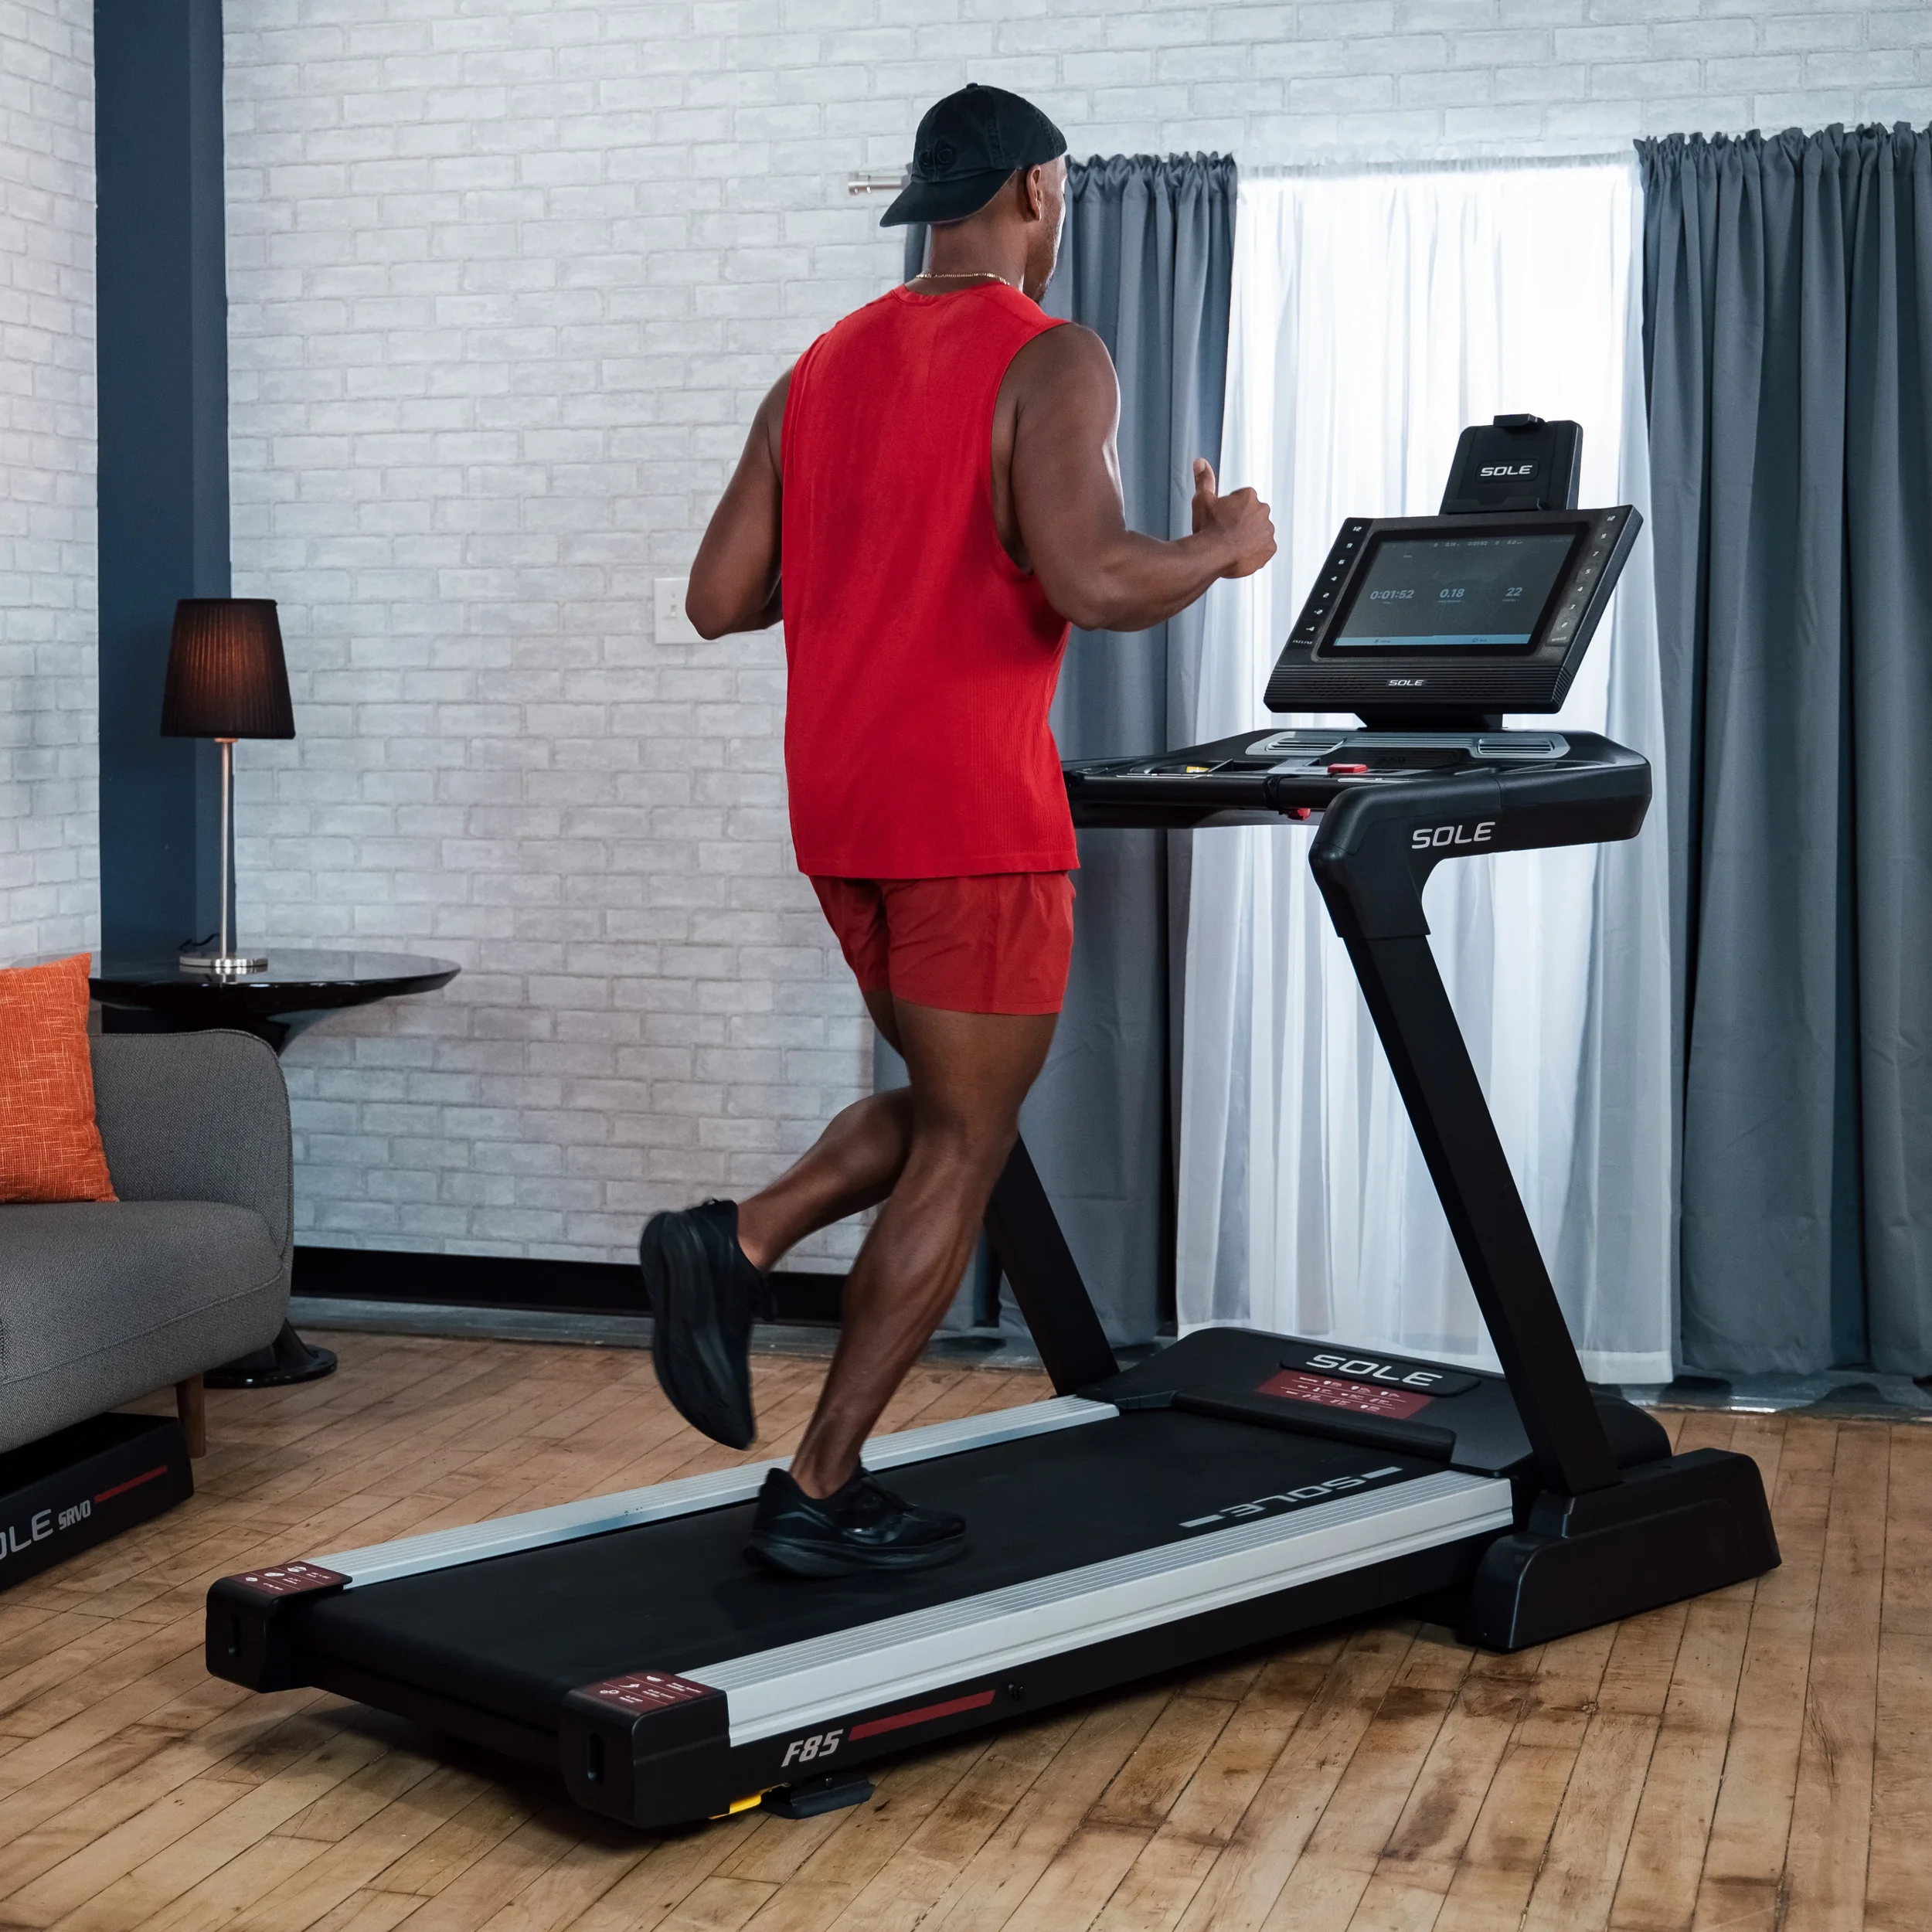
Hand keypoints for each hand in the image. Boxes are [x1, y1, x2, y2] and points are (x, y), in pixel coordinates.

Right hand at [1192, 458, 1275, 578]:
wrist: (1210, 556)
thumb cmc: (1207, 528)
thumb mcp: (1202, 499)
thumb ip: (1204, 479)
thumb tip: (1201, 463)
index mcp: (1249, 496)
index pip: (1241, 500)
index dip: (1229, 510)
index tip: (1221, 518)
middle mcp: (1262, 511)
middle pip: (1252, 515)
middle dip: (1242, 522)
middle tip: (1225, 532)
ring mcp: (1267, 531)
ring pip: (1259, 532)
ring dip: (1249, 537)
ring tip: (1231, 545)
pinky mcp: (1269, 549)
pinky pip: (1264, 549)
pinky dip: (1255, 552)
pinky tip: (1240, 553)